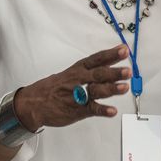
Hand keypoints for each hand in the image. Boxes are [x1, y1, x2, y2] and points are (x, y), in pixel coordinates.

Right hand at [13, 45, 130, 130]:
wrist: (33, 103)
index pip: (96, 59)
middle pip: (98, 74)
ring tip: (124, 87)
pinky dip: (102, 110)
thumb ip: (89, 71)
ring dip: (111, 89)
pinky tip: (112, 111)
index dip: (111, 54)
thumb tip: (110, 63)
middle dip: (113, 72)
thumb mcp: (69, 73)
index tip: (124, 50)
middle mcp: (78, 80)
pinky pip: (91, 110)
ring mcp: (78, 95)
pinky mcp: (77, 110)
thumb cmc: (53, 88)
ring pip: (96, 91)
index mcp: (77, 69)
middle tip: (127, 70)